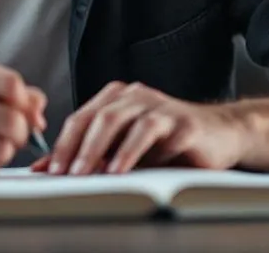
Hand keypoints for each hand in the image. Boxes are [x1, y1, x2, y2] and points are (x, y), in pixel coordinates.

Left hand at [33, 81, 243, 174]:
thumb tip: (45, 168)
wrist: (223, 135)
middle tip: (63, 173)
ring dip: (99, 148)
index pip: (82, 117)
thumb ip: (92, 153)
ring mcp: (160, 105)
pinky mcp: (182, 121)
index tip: (47, 170)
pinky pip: (152, 131)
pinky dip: (132, 151)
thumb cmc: (170, 142)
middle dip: (76, 147)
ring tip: (86, 173)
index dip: (62, 143)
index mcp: (119, 97)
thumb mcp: (126, 148)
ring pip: (121, 119)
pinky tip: (121, 169)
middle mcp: (137, 95)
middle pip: (98, 117)